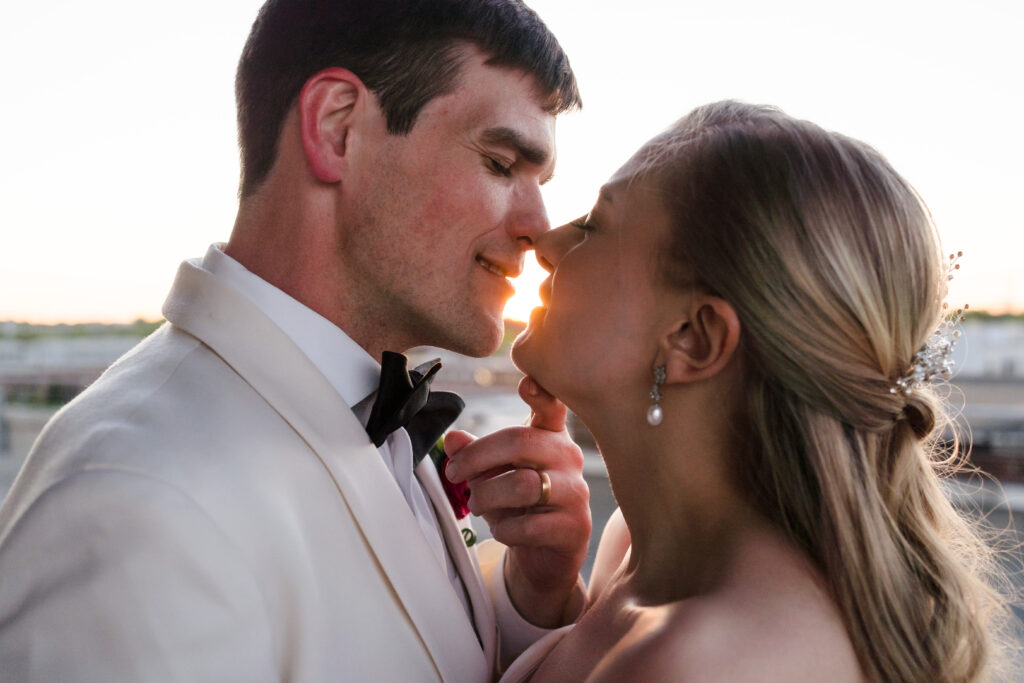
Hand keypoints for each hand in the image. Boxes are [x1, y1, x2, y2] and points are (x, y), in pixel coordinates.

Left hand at [444, 376, 590, 626]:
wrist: (544, 555)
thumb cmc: (519, 506)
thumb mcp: (492, 475)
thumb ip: (474, 455)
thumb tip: (453, 439)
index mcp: (550, 436)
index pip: (551, 408)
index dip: (541, 394)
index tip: (526, 384)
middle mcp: (568, 457)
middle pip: (520, 441)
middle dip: (476, 457)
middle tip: (454, 473)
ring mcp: (575, 492)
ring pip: (522, 484)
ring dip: (487, 496)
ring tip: (478, 505)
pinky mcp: (575, 526)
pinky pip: (529, 525)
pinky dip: (505, 530)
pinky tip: (504, 530)